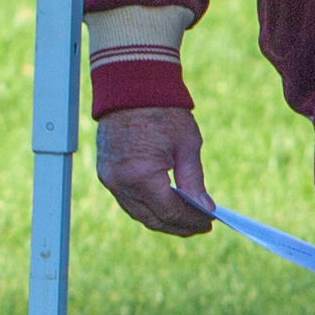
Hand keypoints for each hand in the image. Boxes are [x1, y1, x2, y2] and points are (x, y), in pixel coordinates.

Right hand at [94, 104, 215, 238]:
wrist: (131, 87)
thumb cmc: (163, 111)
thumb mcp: (187, 145)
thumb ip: (194, 181)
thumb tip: (205, 209)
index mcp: (143, 176)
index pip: (170, 212)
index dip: (191, 222)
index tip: (209, 223)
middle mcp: (121, 183)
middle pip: (152, 219)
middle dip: (178, 226)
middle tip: (199, 227)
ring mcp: (109, 180)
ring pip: (138, 214)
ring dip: (161, 220)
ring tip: (185, 221)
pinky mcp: (105, 173)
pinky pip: (127, 201)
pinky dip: (146, 207)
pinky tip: (164, 207)